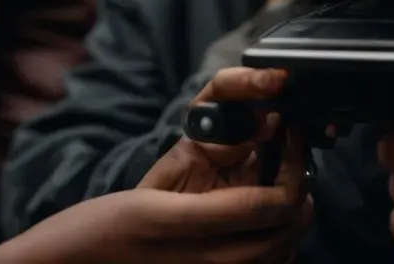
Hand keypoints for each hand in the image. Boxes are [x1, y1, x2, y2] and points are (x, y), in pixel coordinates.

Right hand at [0, 68, 311, 263]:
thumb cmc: (94, 232)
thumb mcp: (150, 197)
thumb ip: (207, 181)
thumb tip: (257, 159)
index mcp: (181, 225)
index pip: (268, 206)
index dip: (293, 174)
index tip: (291, 142)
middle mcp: (199, 262)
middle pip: (281, 234)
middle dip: (300, 197)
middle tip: (295, 166)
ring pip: (275, 258)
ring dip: (290, 227)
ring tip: (282, 194)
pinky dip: (271, 254)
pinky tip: (260, 231)